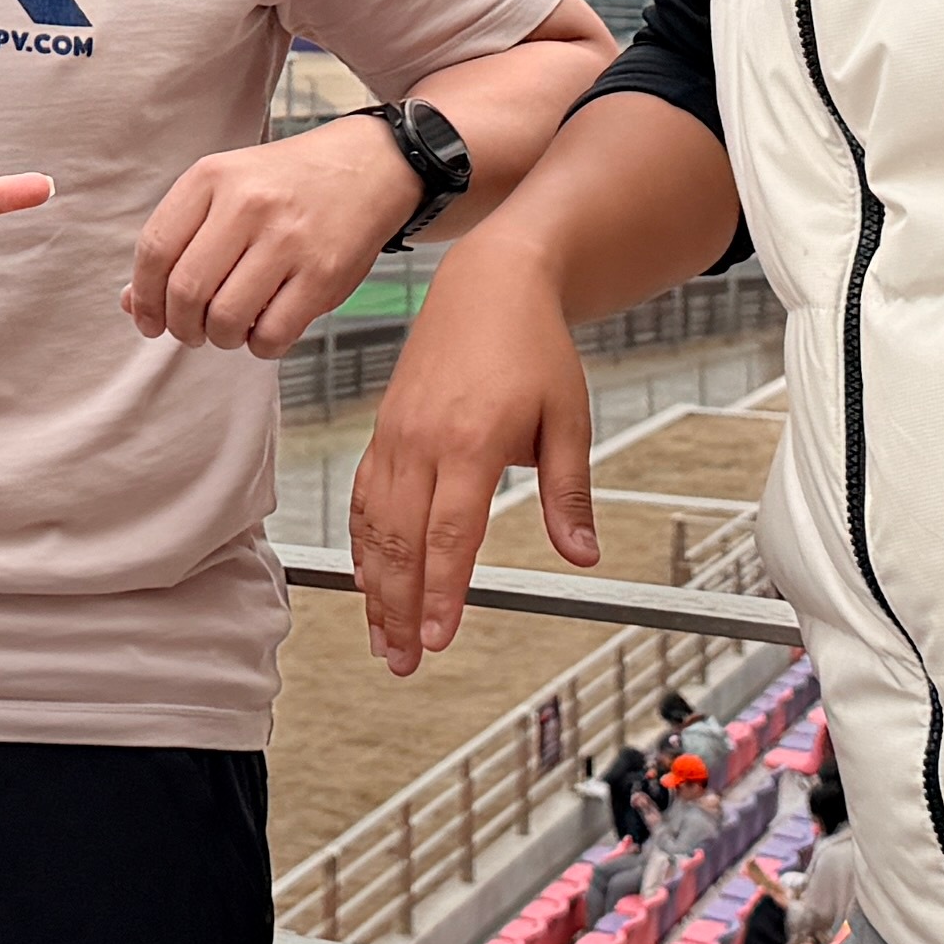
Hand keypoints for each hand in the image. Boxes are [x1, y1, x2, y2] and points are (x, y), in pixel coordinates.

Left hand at [125, 115, 417, 355]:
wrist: (367, 167)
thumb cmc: (284, 184)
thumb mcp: (224, 190)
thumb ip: (177, 240)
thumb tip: (132, 303)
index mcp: (212, 177)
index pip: (154, 249)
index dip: (143, 297)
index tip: (147, 319)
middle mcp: (247, 204)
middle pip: (185, 291)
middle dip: (179, 326)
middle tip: (189, 332)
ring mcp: (288, 239)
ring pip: (225, 318)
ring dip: (219, 337)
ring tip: (228, 328)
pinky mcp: (323, 274)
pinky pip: (272, 335)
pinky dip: (258, 346)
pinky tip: (263, 329)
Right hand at [344, 234, 593, 675]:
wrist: (489, 283)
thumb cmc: (533, 346)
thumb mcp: (568, 418)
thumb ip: (569, 493)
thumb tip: (582, 555)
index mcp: (471, 439)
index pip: (451, 532)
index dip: (443, 591)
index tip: (439, 638)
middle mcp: (423, 440)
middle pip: (401, 540)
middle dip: (399, 608)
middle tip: (403, 660)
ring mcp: (395, 435)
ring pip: (373, 525)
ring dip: (375, 586)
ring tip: (382, 637)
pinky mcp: (384, 430)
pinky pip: (363, 497)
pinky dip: (361, 544)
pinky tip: (367, 578)